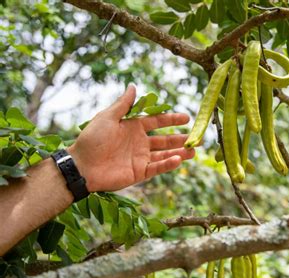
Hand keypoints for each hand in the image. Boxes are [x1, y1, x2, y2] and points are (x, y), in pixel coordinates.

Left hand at [68, 85, 194, 191]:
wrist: (82, 166)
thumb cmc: (92, 139)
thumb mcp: (107, 117)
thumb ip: (123, 104)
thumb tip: (133, 85)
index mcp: (133, 127)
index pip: (157, 122)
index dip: (172, 119)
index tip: (187, 118)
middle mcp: (139, 142)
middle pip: (165, 140)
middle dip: (181, 138)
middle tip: (198, 138)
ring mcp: (140, 158)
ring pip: (165, 154)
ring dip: (180, 152)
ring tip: (194, 151)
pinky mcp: (139, 172)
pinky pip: (157, 167)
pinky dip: (168, 164)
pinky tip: (179, 159)